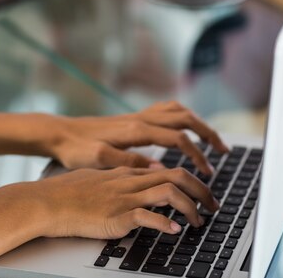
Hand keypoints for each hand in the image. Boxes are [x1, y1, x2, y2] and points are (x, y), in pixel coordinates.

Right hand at [12, 167, 219, 238]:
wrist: (47, 201)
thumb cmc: (67, 193)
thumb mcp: (98, 179)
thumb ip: (121, 178)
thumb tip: (141, 181)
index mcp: (127, 173)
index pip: (169, 170)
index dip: (191, 181)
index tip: (201, 193)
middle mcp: (130, 182)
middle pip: (177, 177)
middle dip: (201, 191)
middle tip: (213, 205)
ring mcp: (124, 197)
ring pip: (169, 193)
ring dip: (191, 207)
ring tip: (199, 222)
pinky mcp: (117, 215)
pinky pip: (148, 216)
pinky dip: (165, 224)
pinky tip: (173, 231)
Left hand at [49, 101, 228, 174]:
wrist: (58, 133)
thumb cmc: (75, 149)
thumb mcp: (100, 160)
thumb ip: (130, 163)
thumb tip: (161, 169)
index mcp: (136, 130)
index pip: (178, 137)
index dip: (197, 154)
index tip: (207, 171)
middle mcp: (140, 119)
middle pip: (185, 118)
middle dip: (207, 133)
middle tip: (224, 151)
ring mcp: (136, 116)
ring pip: (177, 111)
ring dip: (197, 122)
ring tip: (211, 139)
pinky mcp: (132, 118)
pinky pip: (164, 110)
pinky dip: (181, 116)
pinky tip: (183, 129)